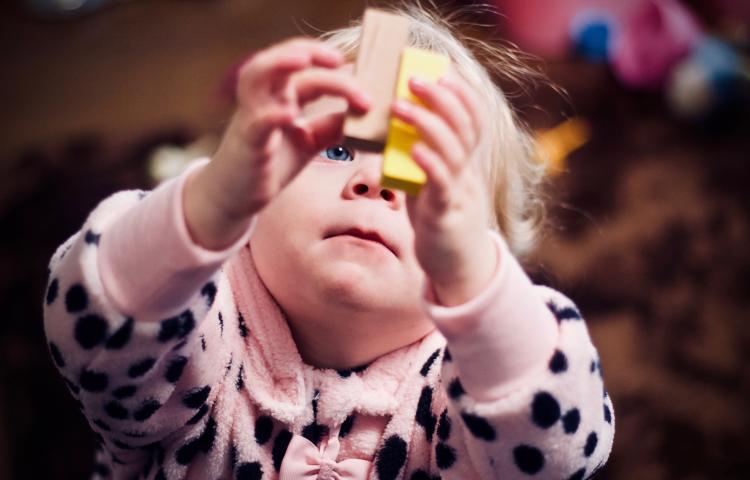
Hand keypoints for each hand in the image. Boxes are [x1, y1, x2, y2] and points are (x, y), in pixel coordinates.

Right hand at [204, 38, 370, 219]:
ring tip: (303, 59)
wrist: (236, 195)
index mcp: (280, 95)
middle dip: (306, 50)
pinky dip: (272, 114)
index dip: (333, 69)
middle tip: (338, 59)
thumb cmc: (271, 163)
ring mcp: (252, 118)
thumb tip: (365, 114)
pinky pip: (256, 122)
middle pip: (279, 59)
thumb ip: (332, 126)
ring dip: (278, 63)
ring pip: (255, 77)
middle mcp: (263, 99)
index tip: (360, 80)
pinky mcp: (247, 143)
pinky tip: (290, 114)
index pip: (305, 69)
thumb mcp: (309, 141)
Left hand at [390, 72, 497, 305]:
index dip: (462, 92)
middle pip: (464, 127)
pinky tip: (412, 148)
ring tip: (400, 105)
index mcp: (465, 163)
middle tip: (414, 77)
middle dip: (441, 97)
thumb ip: (423, 159)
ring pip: (453, 151)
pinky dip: (429, 163)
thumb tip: (395, 132)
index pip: (474, 119)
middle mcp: (467, 174)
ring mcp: (459, 194)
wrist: (456, 269)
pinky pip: (441, 185)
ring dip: (426, 123)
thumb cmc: (440, 222)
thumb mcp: (432, 184)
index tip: (443, 70)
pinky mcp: (445, 216)